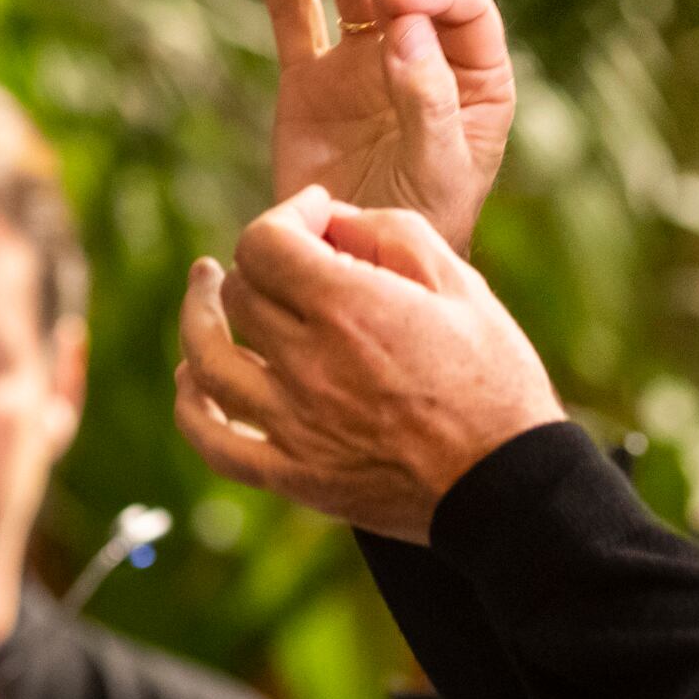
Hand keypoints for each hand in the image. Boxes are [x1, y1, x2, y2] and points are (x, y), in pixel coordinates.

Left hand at [175, 190, 561, 542]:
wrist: (507, 484)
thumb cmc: (496, 382)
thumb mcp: (462, 287)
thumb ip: (393, 236)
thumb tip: (336, 221)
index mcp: (350, 309)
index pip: (266, 242)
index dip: (285, 215)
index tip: (315, 215)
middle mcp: (309, 363)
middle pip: (239, 294)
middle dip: (259, 261)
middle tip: (287, 257)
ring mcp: (293, 424)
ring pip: (206, 359)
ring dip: (199, 318)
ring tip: (205, 293)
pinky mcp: (293, 474)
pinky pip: (213, 440)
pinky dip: (192, 405)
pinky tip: (193, 377)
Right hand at [253, 0, 515, 253]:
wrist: (356, 270)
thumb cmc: (419, 226)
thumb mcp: (438, 169)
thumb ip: (426, 98)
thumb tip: (403, 22)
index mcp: (477, 77)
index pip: (463, 8)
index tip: (398, 3)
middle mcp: (421, 56)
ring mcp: (362, 62)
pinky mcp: (310, 78)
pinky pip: (292, 11)